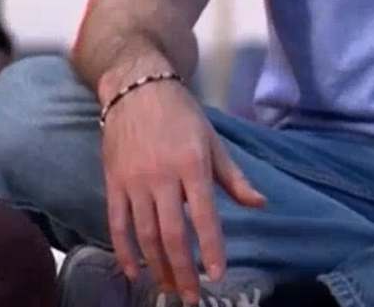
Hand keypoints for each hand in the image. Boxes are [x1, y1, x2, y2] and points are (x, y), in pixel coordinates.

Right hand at [101, 78, 265, 303]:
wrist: (136, 87)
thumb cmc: (181, 115)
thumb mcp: (213, 141)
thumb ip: (234, 178)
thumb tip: (260, 204)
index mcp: (192, 165)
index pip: (204, 215)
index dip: (211, 248)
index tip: (217, 275)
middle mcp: (162, 176)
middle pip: (172, 234)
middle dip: (183, 270)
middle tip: (192, 297)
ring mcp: (134, 181)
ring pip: (145, 234)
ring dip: (157, 266)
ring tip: (169, 289)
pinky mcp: (112, 182)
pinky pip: (116, 223)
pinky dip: (124, 250)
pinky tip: (134, 271)